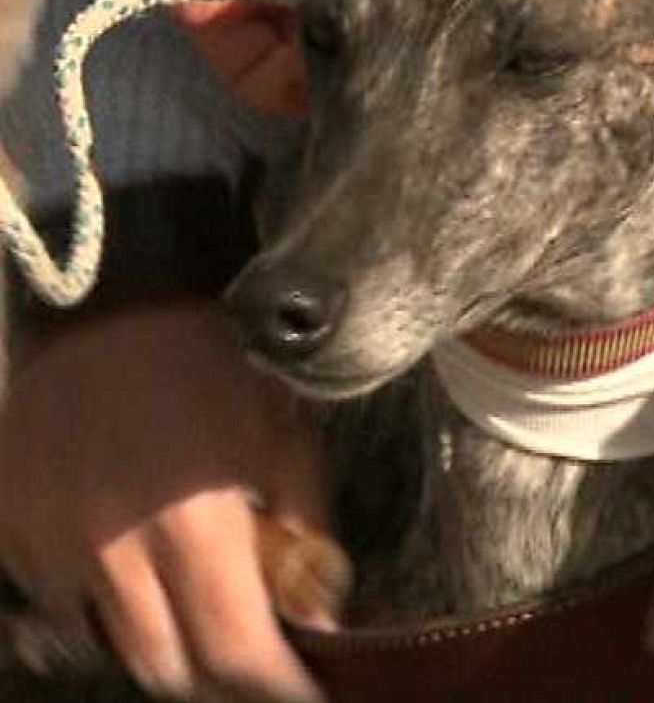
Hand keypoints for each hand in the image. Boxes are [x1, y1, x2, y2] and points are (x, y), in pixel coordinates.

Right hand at [0, 301, 329, 700]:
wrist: (113, 296)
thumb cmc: (218, 364)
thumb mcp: (288, 442)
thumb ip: (306, 538)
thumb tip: (318, 620)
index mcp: (195, 528)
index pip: (236, 653)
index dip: (277, 686)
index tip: (303, 692)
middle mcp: (112, 550)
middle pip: (165, 667)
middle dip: (215, 672)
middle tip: (248, 652)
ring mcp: (48, 541)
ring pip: (104, 639)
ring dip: (156, 636)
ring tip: (188, 599)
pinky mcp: (8, 521)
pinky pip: (53, 594)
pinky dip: (95, 597)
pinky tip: (128, 559)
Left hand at [32, 0, 436, 112]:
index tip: (463, 18)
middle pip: (383, 26)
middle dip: (401, 50)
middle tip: (419, 60)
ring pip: (331, 64)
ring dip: (349, 77)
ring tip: (366, 69)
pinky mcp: (216, 17)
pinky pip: (264, 80)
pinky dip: (292, 91)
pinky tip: (312, 72)